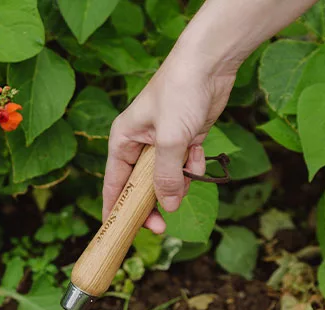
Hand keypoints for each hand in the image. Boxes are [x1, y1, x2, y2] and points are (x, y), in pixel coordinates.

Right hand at [103, 47, 236, 232]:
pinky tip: (198, 158)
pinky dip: (193, 167)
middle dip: (152, 202)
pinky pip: (185, 164)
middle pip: (141, 184)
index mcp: (123, 140)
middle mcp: (139, 142)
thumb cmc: (180, 93)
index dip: (114, 208)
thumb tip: (166, 206)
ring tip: (186, 181)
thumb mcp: (170, 140)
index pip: (114, 182)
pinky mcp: (185, 137)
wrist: (210, 63)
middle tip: (161, 226)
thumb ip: (166, 176)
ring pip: (166, 177)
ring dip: (177, 183)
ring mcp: (163, 140)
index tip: (116, 232)